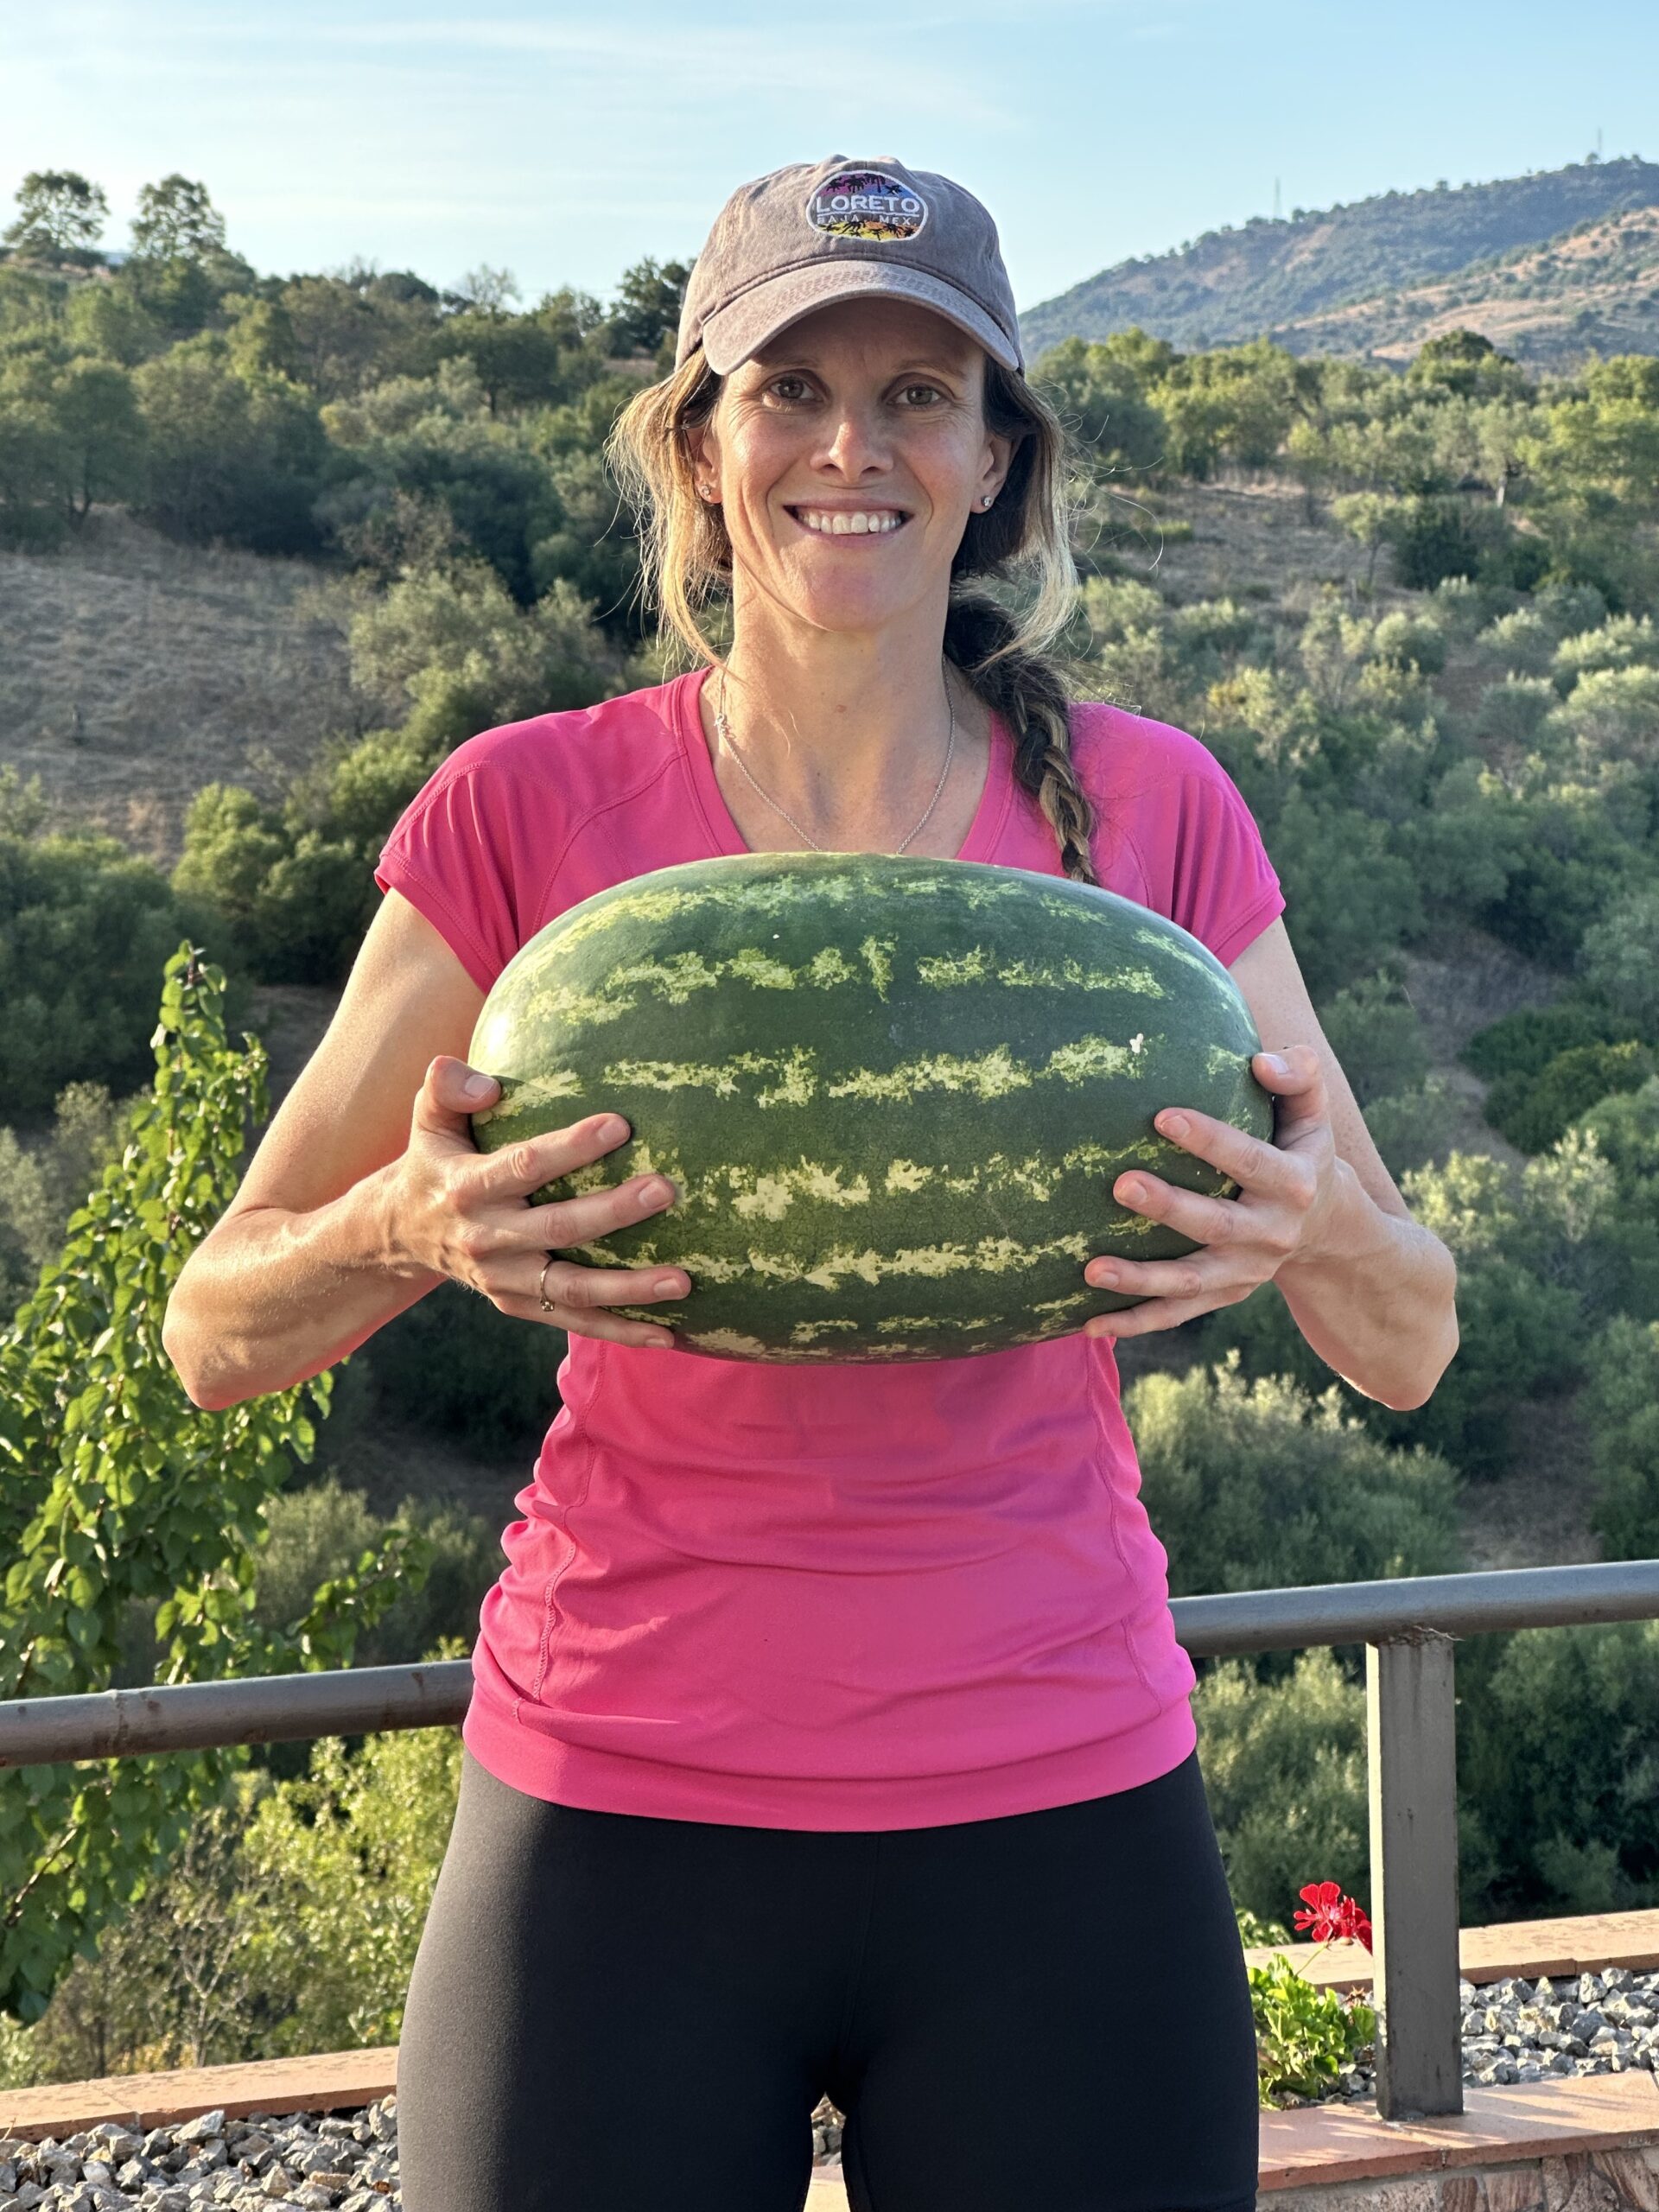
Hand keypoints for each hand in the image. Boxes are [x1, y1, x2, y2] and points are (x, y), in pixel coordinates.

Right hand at [385, 1055, 687, 1348]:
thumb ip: (446, 1088)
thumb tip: (487, 1084)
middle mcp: (487, 1238)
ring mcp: (504, 1279)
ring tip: (681, 1281)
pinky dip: (620, 1331)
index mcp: (469, 1187)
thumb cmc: (436, 1161)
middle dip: (613, 1212)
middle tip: (664, 1191)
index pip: (525, 1166)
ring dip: (629, 1289)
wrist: (404, 1233)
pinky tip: (667, 1335)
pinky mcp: (518, 1305)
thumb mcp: (428, 1119)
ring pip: (572, 1288)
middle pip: (559, 1228)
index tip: (619, 1126)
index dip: (571, 1148)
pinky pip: (574, 1321)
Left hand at [1080, 1044, 1338, 1340]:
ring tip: (1090, 1269)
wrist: (1325, 1226)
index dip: (1211, 1140)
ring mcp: (1246, 1271)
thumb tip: (1260, 1059)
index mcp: (1293, 1182)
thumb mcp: (1311, 1114)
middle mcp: (1272, 1233)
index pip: (1250, 1160)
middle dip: (1169, 1207)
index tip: (1163, 1116)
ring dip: (1140, 1279)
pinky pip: (1176, 1314)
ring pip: (1190, 1282)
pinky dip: (1135, 1322)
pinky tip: (1089, 1324)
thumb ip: (1299, 1076)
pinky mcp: (1225, 1295)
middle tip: (1121, 1183)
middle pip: (1216, 1224)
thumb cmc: (1299, 1149)